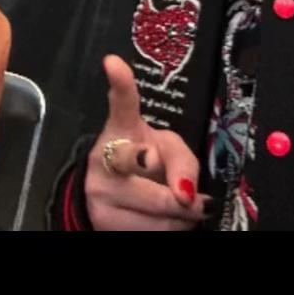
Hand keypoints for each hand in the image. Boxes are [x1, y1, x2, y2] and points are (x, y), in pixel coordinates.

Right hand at [84, 54, 209, 230]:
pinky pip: (151, 231)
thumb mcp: (166, 150)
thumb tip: (188, 196)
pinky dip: (173, 228)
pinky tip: (173, 221)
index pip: (121, 104)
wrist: (109, 195)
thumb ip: (183, 162)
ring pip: (156, 207)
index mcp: (122, 128)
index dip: (121, 84)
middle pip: (148, 165)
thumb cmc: (145, 164)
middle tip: (193, 197)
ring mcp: (100, 191)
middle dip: (179, 186)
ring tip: (187, 210)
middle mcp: (106, 156)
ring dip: (184, 213)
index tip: (113, 63)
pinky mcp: (102, 221)